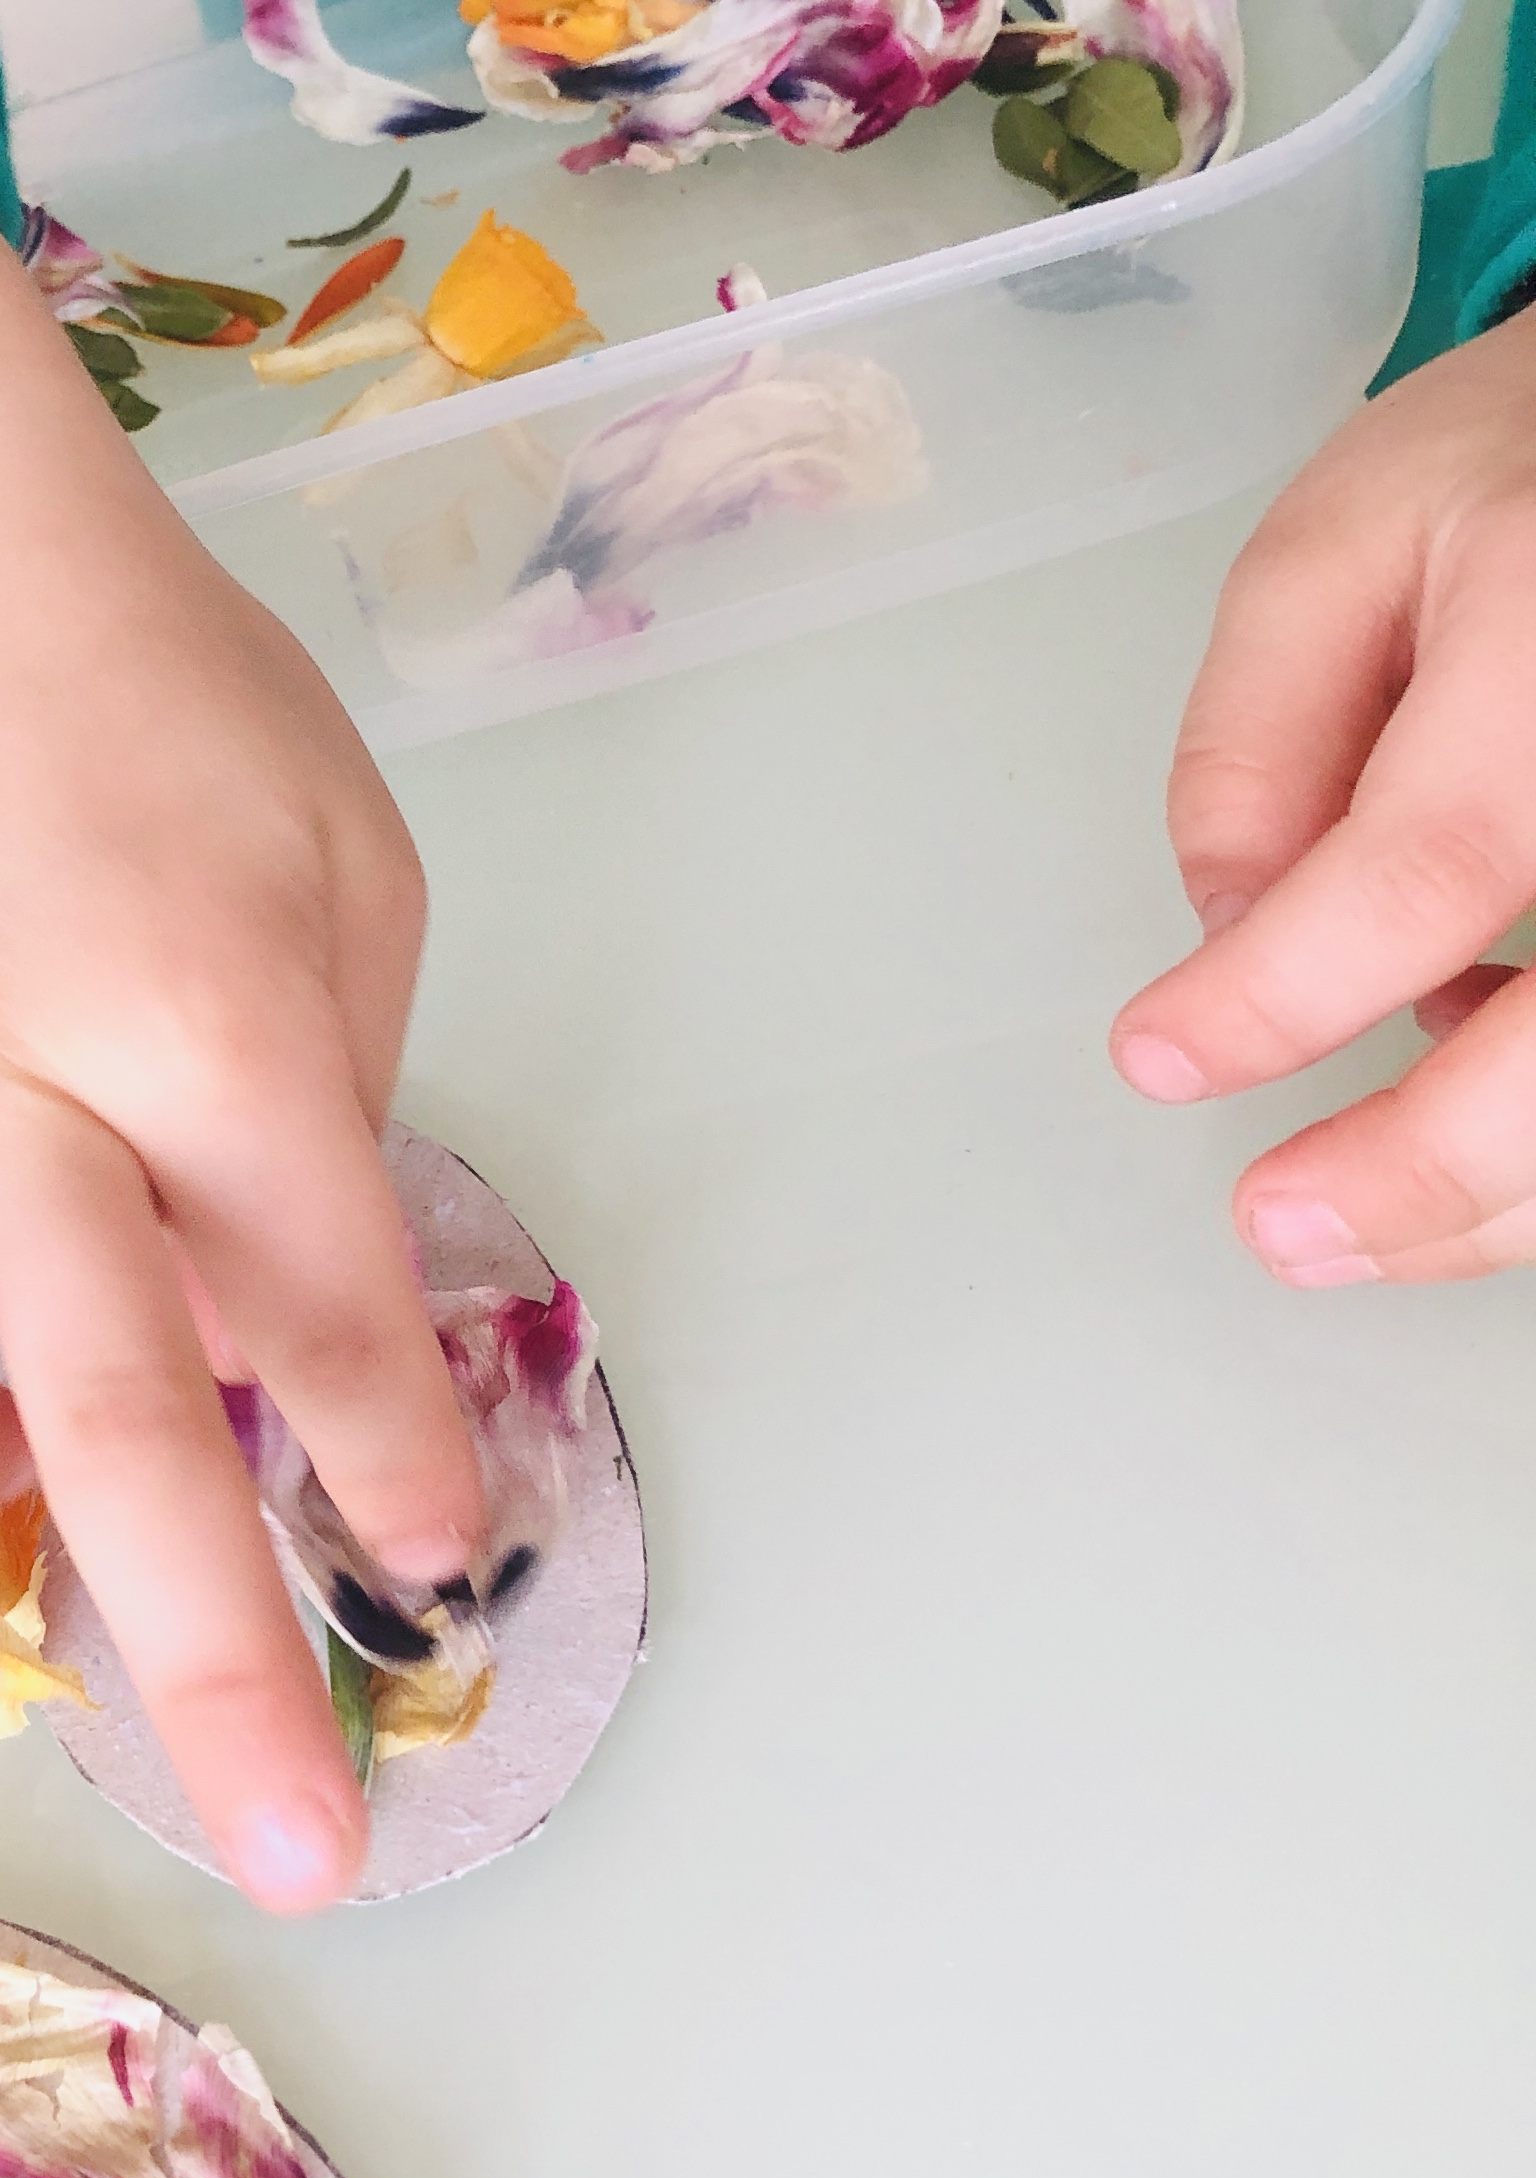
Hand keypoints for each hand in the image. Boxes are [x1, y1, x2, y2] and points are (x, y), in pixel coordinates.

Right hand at [0, 91, 478, 1907]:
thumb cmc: (162, 711)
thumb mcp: (338, 866)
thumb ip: (321, 1119)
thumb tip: (281, 1360)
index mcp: (205, 998)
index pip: (319, 1284)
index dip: (383, 1453)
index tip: (436, 1576)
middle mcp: (5, 1067)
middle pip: (105, 1400)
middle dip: (213, 1650)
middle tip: (291, 1844)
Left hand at [1111, 304, 1535, 1282]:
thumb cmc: (1529, 467)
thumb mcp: (1342, 541)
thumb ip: (1256, 739)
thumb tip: (1229, 932)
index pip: (1431, 865)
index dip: (1280, 995)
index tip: (1160, 1055)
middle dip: (1429, 1168)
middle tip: (1280, 1229)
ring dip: (1502, 1194)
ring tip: (1353, 1222)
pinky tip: (1474, 1120)